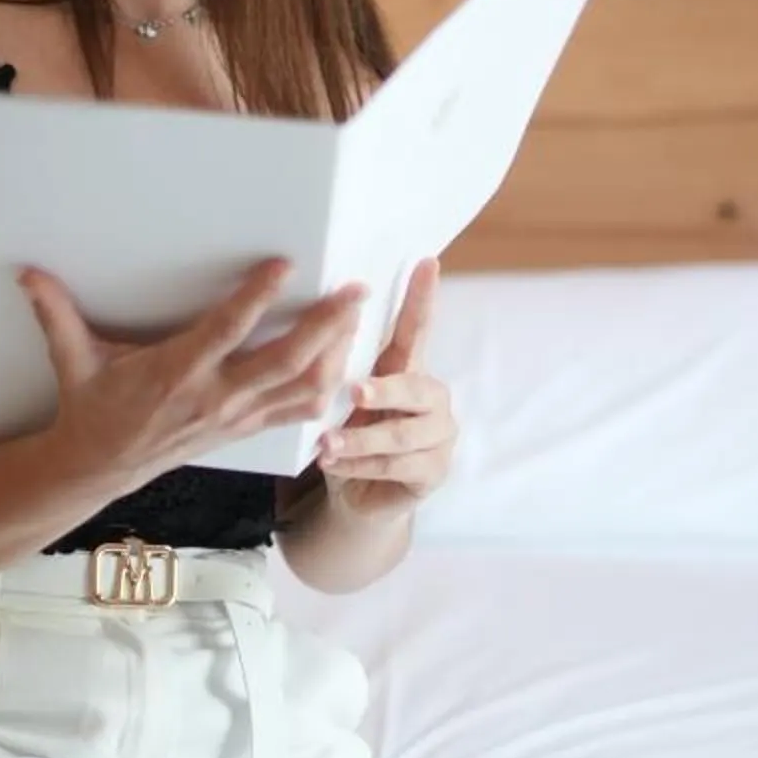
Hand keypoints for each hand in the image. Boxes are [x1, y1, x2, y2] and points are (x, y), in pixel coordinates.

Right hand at [16, 256, 365, 498]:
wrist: (100, 469)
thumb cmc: (91, 409)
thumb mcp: (73, 362)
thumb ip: (57, 316)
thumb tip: (29, 274)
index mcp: (177, 374)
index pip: (226, 331)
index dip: (256, 297)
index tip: (284, 263)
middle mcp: (215, 397)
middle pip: (285, 362)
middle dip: (326, 326)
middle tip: (353, 289)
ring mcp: (236, 418)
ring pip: (302, 390)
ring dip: (336, 356)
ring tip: (356, 318)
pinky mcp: (245, 430)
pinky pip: (296, 412)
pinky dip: (326, 389)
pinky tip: (344, 362)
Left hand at [313, 257, 455, 519]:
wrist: (356, 494)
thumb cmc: (349, 434)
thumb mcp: (340, 399)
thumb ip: (342, 368)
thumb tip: (319, 324)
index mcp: (409, 370)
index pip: (417, 331)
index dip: (422, 299)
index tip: (426, 262)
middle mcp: (432, 398)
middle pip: (417, 386)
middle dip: (386, 389)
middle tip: (355, 391)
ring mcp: (439, 436)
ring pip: (403, 435)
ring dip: (362, 439)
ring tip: (326, 444)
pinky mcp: (434, 471)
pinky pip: (396, 468)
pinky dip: (361, 466)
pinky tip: (335, 464)